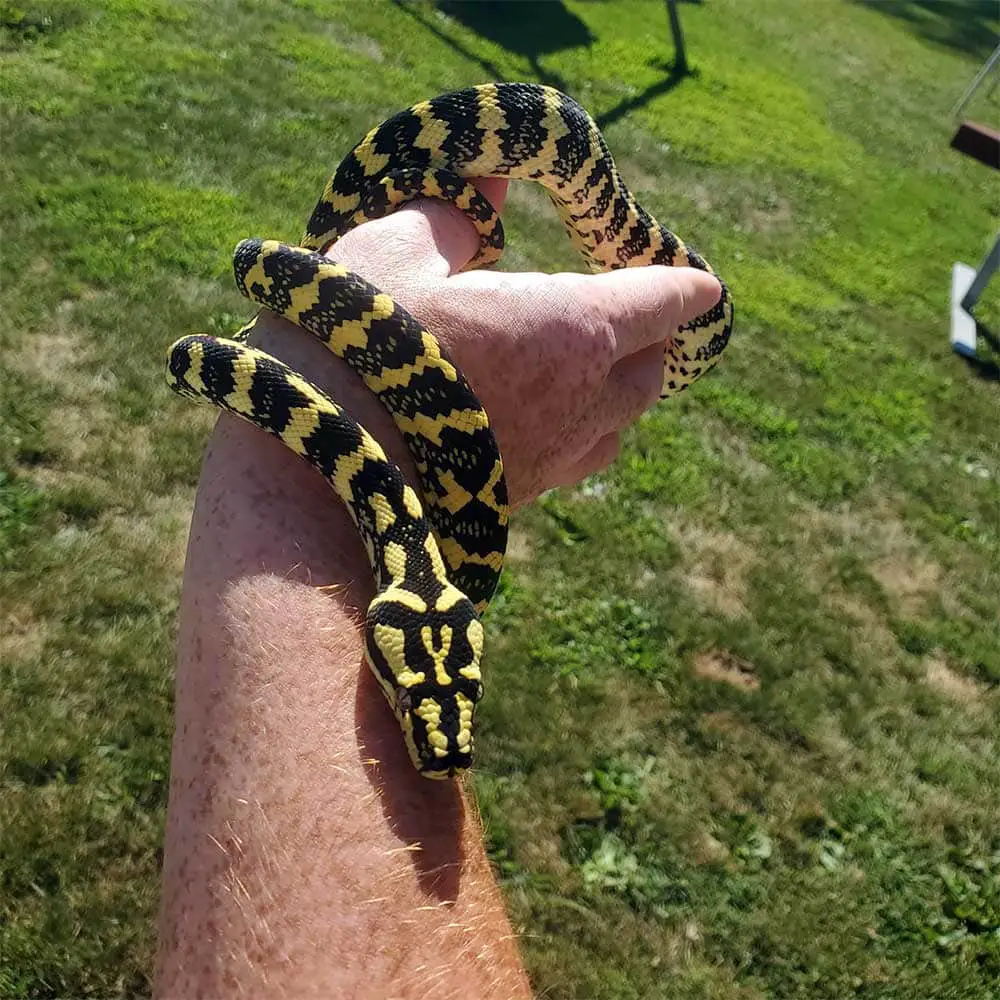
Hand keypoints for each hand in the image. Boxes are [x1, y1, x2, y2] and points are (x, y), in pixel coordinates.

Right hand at [322, 177, 722, 505]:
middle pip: (649, 370)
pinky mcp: (521, 500)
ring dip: (612, 394)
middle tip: (626, 318)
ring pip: (617, 426)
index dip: (682, 285)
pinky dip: (574, 435)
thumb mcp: (396, 247)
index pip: (665, 300)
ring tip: (584, 371)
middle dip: (645, 340)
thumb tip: (490, 181)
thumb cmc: (357, 344)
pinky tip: (538, 421)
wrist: (316, 470)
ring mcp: (556, 458)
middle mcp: (583, 398)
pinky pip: (574, 463)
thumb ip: (457, 211)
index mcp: (574, 326)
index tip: (696, 283)